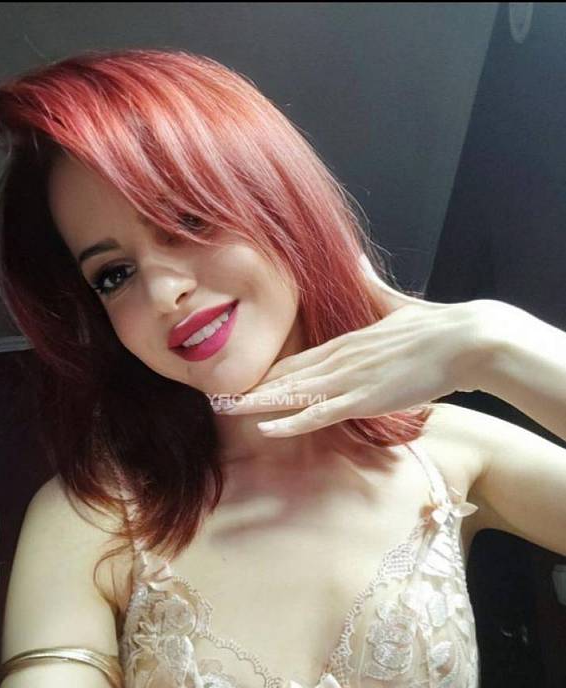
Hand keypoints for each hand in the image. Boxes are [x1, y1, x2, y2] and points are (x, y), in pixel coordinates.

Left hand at [209, 254, 489, 435]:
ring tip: (227, 408)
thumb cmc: (438, 327)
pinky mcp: (364, 397)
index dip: (271, 371)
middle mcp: (341, 357)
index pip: (299, 357)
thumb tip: (357, 260)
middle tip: (220, 394)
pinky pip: (319, 413)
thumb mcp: (398, 304)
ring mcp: (350, 378)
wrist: (467, 339)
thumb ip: (372, 286)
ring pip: (294, 392)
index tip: (247, 380)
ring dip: (260, 402)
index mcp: (348, 340)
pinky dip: (292, 421)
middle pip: (288, 374)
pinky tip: (267, 427)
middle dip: (254, 387)